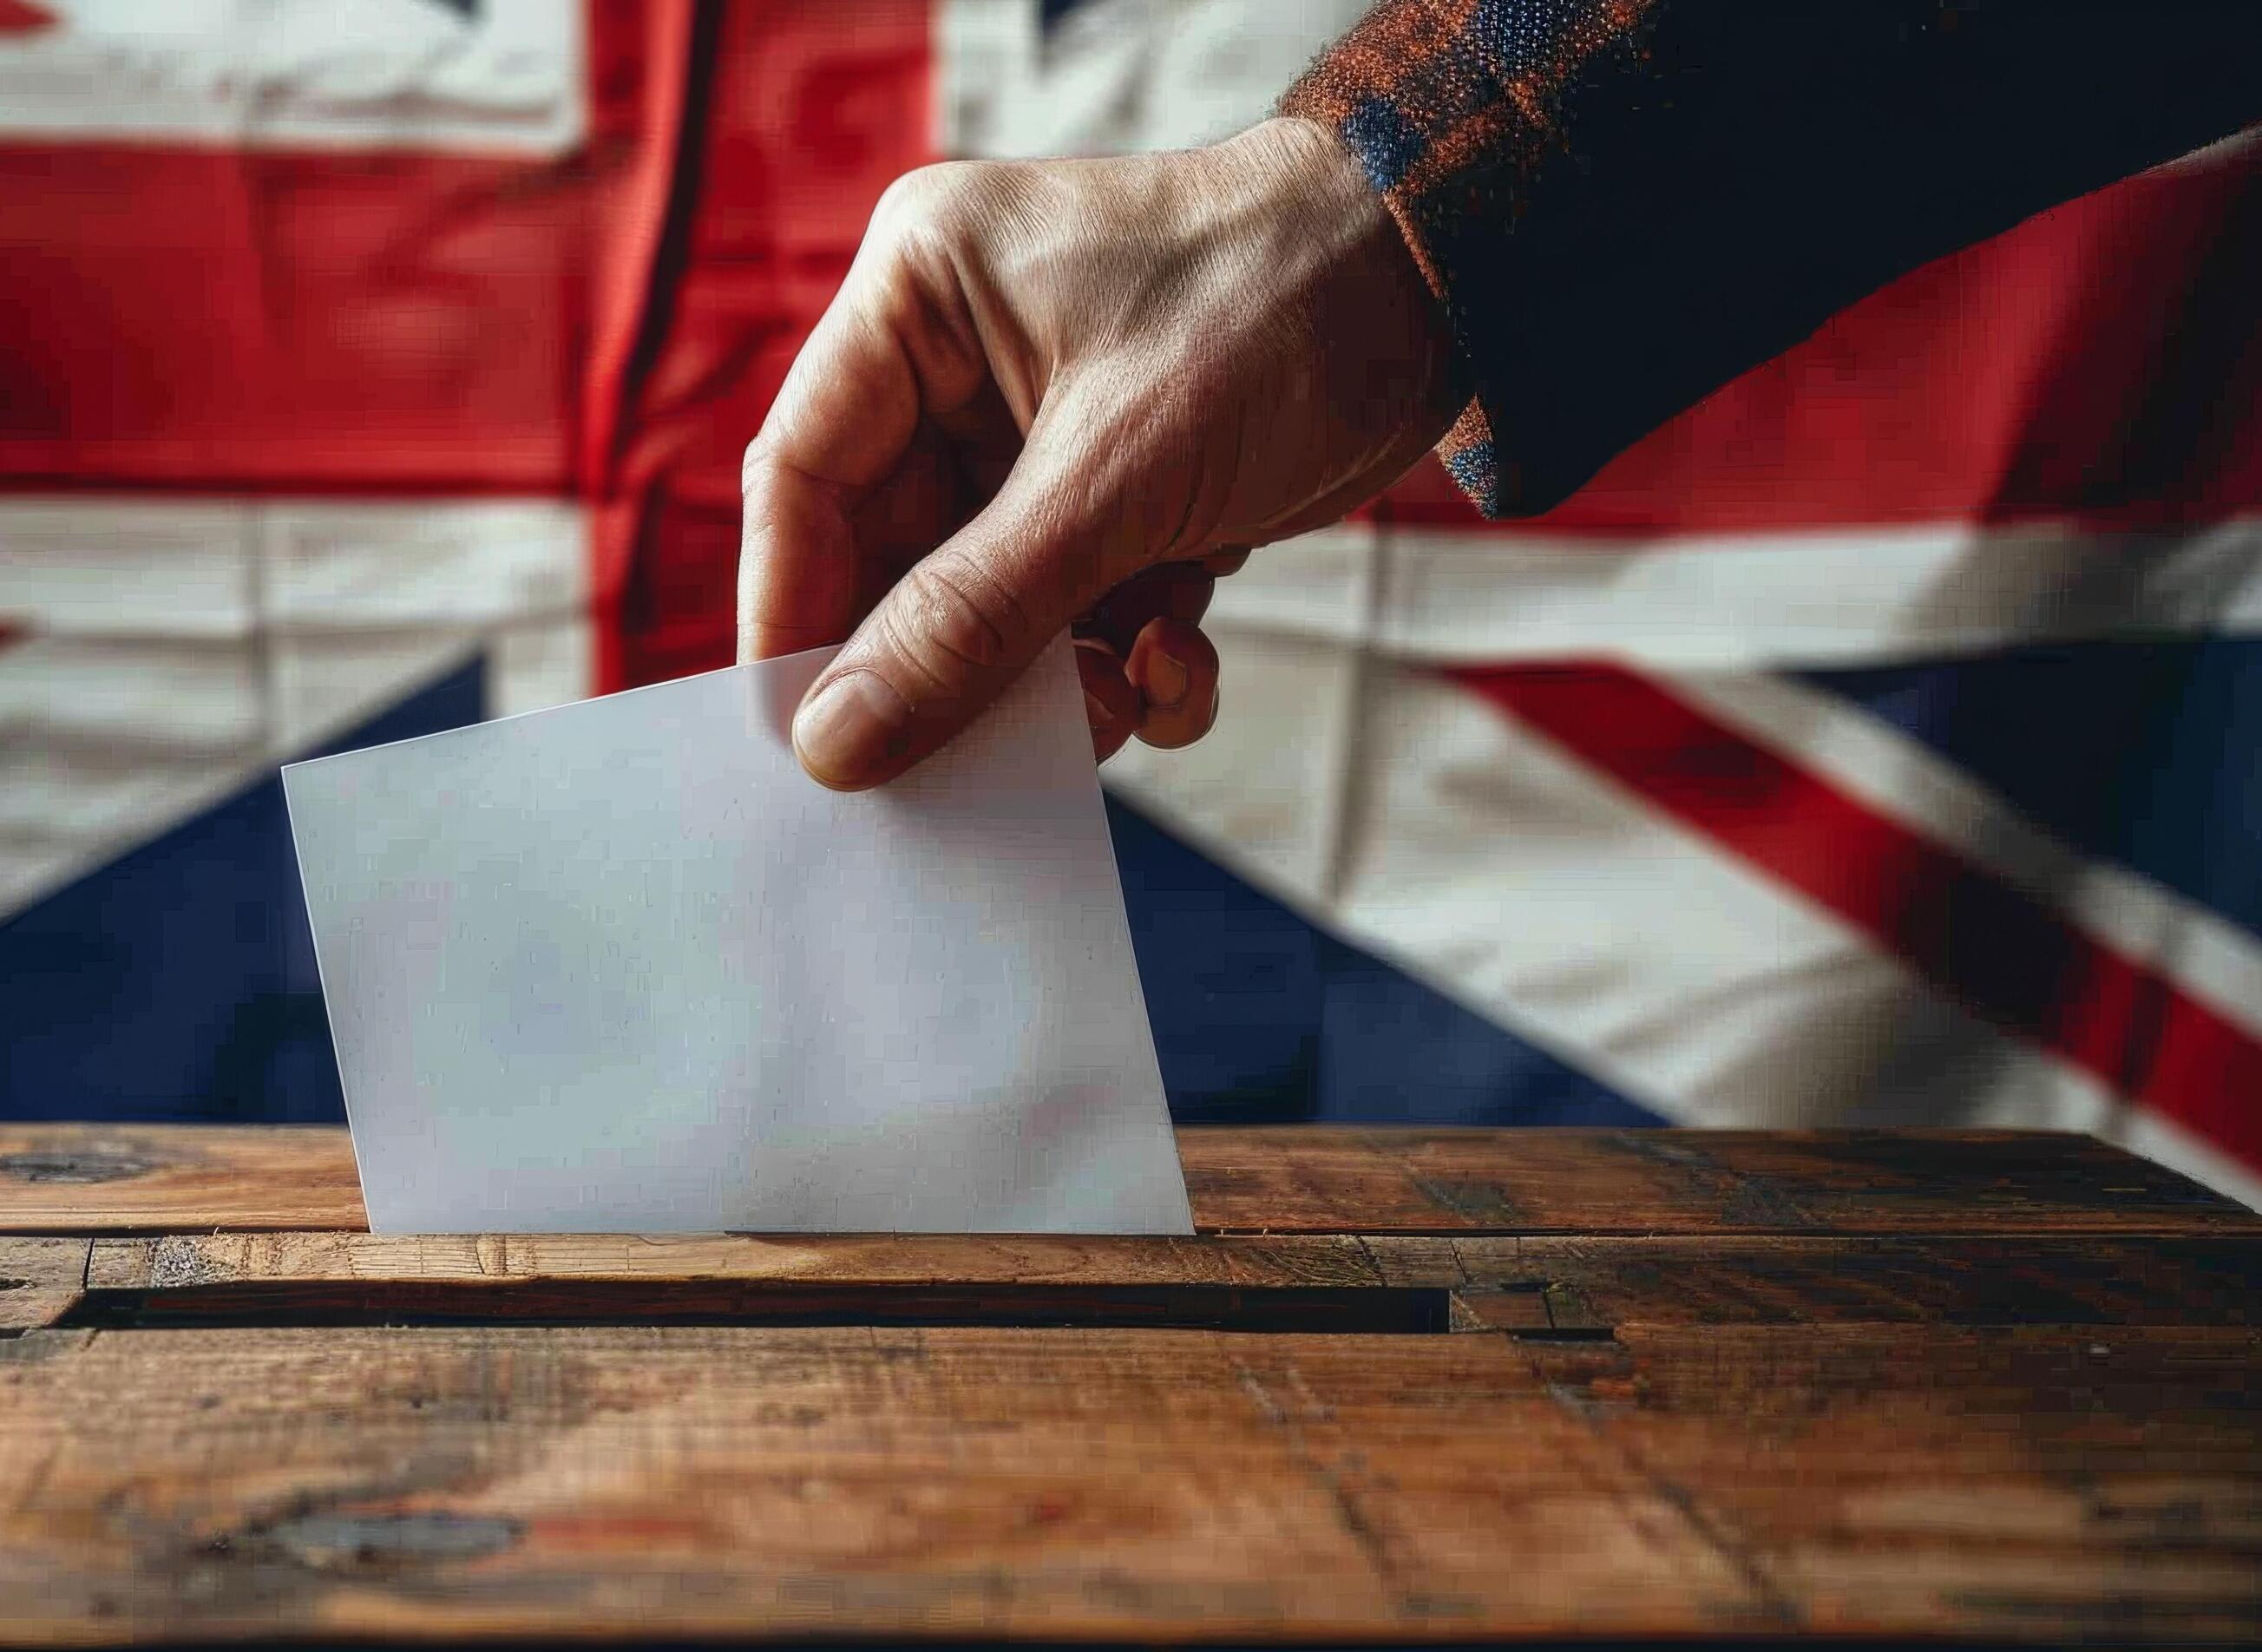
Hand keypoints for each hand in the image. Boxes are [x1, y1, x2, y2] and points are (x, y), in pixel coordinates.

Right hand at [737, 116, 1460, 788]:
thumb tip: (836, 742)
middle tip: (990, 754)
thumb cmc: (1284, 310)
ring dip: (1054, 679)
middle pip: (895, 562)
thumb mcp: (1116, 477)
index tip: (813, 741)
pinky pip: (1076, 611)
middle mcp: (961, 362)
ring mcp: (1040, 433)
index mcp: (919, 298)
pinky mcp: (1119, 490)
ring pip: (991, 606)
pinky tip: (1183, 661)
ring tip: (1123, 696)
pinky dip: (1127, 660)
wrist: (1463, 287)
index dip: (798, 618)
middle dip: (958, 667)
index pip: (803, 481)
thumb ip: (969, 619)